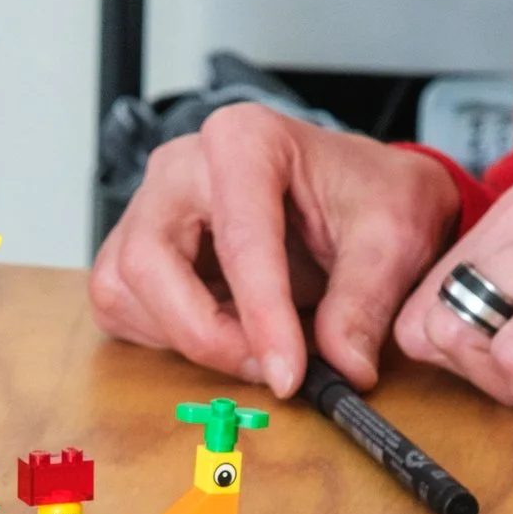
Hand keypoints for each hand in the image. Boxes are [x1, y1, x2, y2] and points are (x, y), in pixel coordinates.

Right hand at [90, 107, 462, 398]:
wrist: (354, 188)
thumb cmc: (367, 193)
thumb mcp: (393, 238)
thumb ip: (365, 302)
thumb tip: (344, 367)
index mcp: (246, 140)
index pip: (239, 236)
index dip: (262, 316)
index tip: (288, 373)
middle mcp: (182, 165)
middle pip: (149, 260)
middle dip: (203, 332)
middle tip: (267, 370)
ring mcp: (151, 203)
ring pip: (123, 286)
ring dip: (181, 337)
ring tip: (252, 347)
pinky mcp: (137, 243)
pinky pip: (119, 302)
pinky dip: (163, 335)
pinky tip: (220, 332)